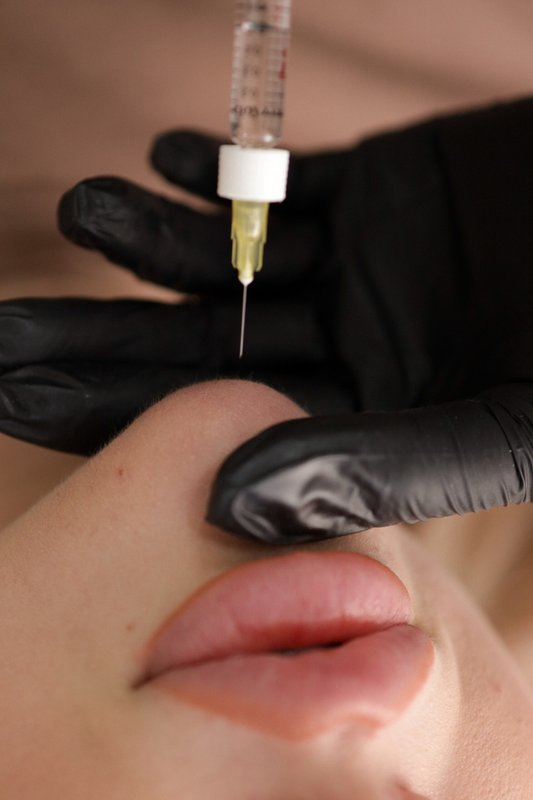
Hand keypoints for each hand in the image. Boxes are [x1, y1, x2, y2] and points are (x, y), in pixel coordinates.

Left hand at [1, 99, 532, 541]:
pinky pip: (287, 187)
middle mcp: (353, 353)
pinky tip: (160, 165)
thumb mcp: (500, 422)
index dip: (119, 420)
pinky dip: (224, 176)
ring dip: (150, 243)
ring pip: (230, 267)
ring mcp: (360, 273)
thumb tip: (230, 498)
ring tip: (81, 213)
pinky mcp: (381, 195)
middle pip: (200, 354)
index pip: (224, 433)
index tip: (23, 401)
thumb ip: (373, 465)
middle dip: (98, 342)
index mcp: (371, 425)